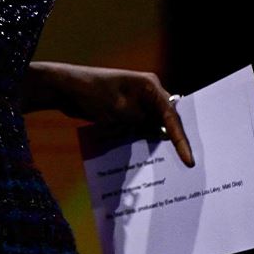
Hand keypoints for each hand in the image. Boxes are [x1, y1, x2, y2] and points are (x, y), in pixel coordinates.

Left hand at [49, 64, 194, 166]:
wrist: (65, 89)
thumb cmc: (92, 93)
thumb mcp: (119, 110)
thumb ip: (142, 121)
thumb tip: (161, 134)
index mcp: (150, 86)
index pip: (172, 116)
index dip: (181, 139)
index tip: (189, 160)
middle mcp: (147, 93)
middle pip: (167, 121)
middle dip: (175, 141)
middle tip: (189, 164)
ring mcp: (137, 103)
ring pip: (154, 127)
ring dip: (159, 144)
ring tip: (175, 166)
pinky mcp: (126, 113)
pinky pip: (141, 129)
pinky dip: (143, 142)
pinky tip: (150, 160)